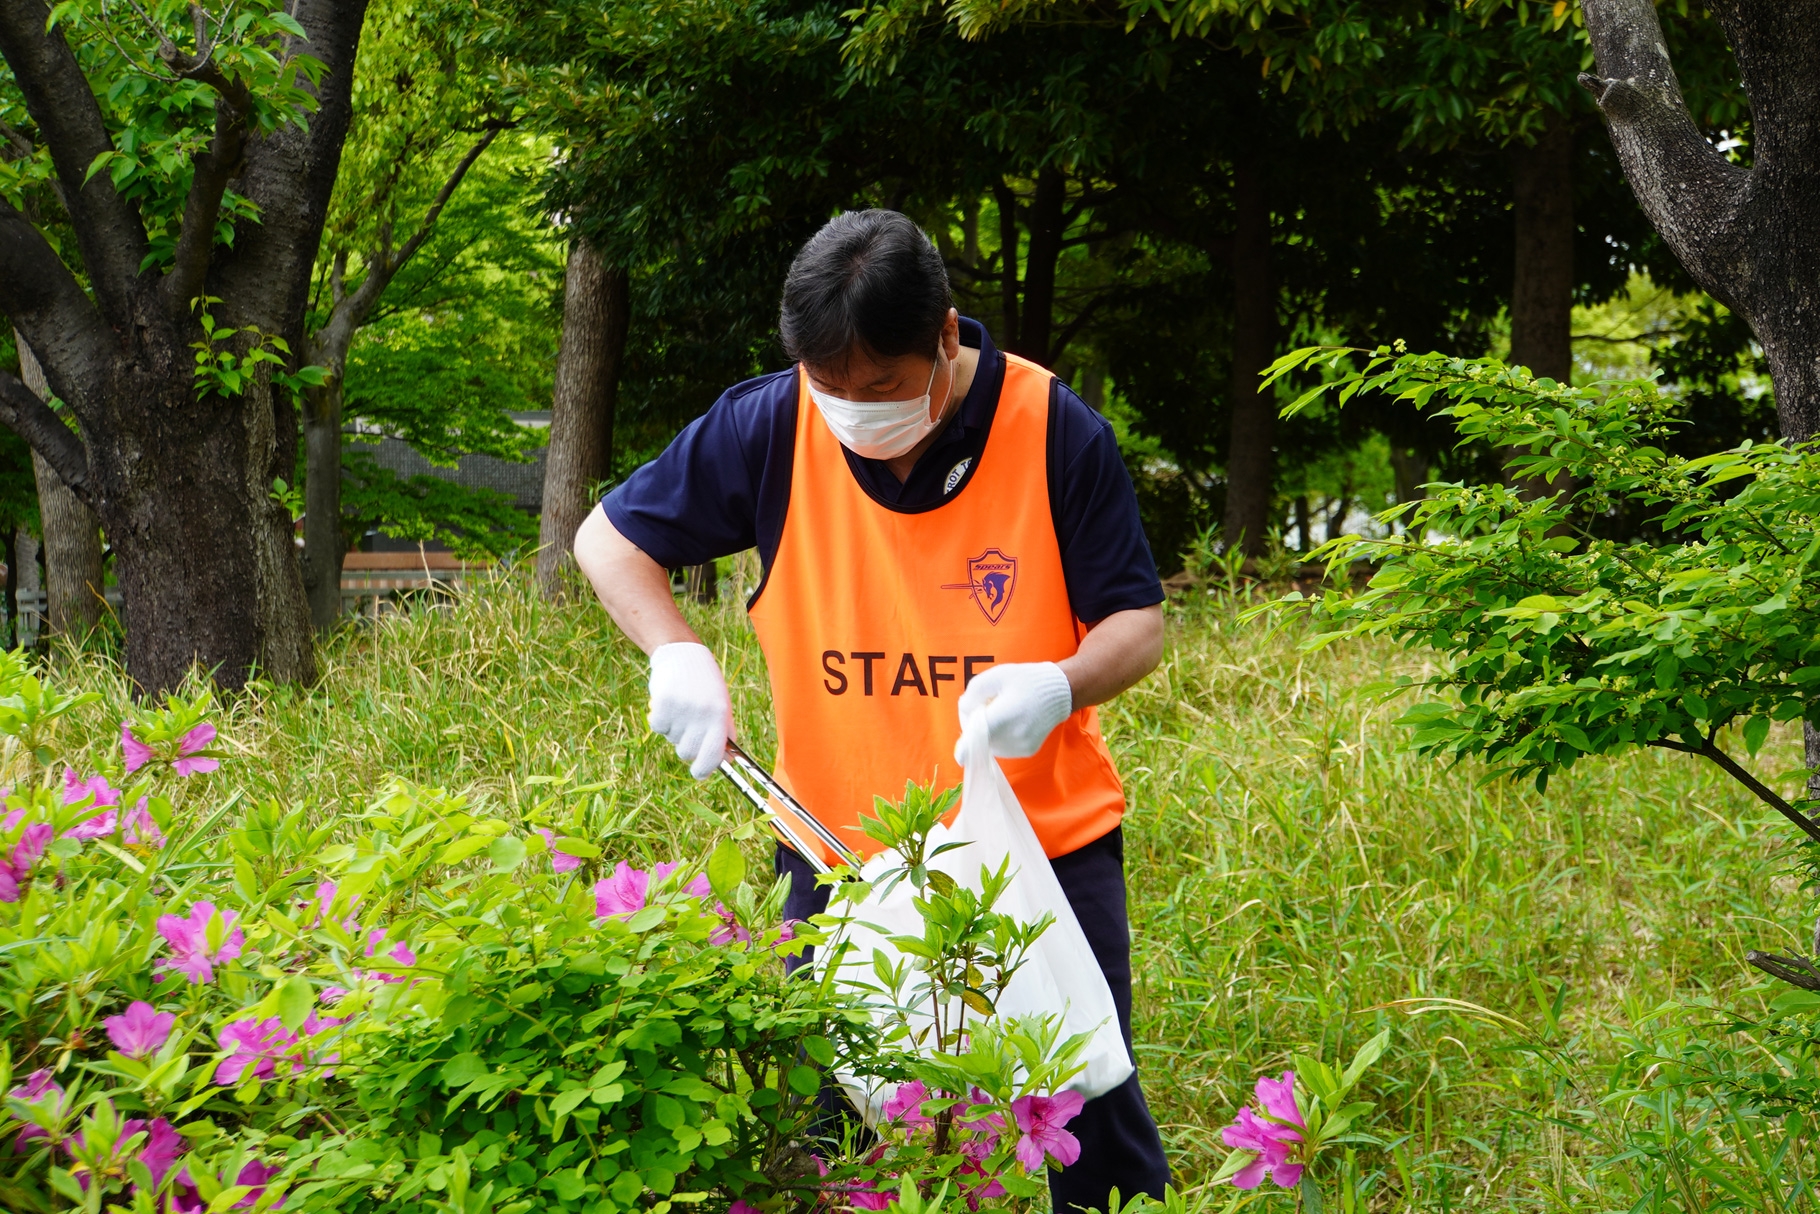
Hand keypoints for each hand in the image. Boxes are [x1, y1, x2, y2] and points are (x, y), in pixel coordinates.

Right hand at [648, 642, 733, 778]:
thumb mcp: (722, 705)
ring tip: (681, 708)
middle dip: (686, 746)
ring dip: (673, 729)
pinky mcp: (662, 704)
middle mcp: (702, 714)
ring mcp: (681, 709)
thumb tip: (727, 762)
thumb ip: (725, 733)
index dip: (704, 769)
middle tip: (687, 728)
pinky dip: (660, 720)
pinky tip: (668, 705)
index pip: (713, 754)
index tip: (699, 773)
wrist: (683, 654)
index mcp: (720, 715)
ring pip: (671, 739)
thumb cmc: (706, 685)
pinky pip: (657, 727)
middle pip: (688, 752)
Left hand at [954, 661, 1074, 763]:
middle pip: (978, 739)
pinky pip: (1002, 747)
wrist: (1059, 692)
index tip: (959, 754)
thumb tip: (965, 711)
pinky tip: (1010, 720)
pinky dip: (1000, 736)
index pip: (975, 743)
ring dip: (987, 731)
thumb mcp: (995, 675)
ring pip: (989, 745)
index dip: (963, 749)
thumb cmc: (1026, 680)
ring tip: (1001, 711)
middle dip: (974, 724)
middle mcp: (1012, 737)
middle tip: (985, 704)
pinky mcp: (1026, 751)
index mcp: (1002, 717)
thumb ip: (973, 693)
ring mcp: (1020, 747)